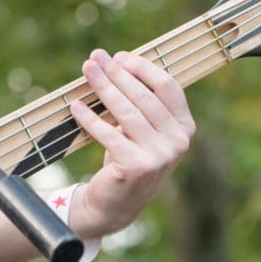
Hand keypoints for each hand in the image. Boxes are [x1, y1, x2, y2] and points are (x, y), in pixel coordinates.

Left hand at [66, 49, 195, 236]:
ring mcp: (160, 156)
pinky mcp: (137, 167)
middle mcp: (178, 141)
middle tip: (95, 58)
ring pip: (127, 112)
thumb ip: (138, 100)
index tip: (119, 56)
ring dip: (103, 88)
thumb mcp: (140, 129)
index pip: (168, 87)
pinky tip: (76, 106)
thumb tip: (114, 61)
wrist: (115, 204)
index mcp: (184, 127)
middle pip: (145, 96)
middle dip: (117, 74)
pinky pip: (109, 135)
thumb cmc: (126, 157)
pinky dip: (90, 119)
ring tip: (86, 71)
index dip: (143, 68)